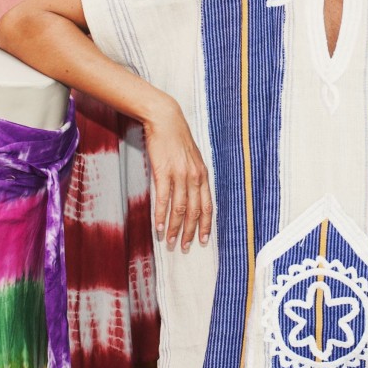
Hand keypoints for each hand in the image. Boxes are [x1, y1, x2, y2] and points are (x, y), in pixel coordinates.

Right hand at [143, 99, 212, 251]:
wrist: (165, 120)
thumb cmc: (177, 140)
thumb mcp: (192, 159)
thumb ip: (193, 177)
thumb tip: (192, 196)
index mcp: (203, 175)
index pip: (207, 206)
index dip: (205, 225)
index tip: (203, 241)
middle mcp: (194, 177)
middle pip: (194, 212)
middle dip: (190, 232)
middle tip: (185, 248)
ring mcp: (179, 175)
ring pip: (179, 209)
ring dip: (175, 228)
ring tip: (170, 242)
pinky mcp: (163, 172)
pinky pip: (164, 199)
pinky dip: (162, 215)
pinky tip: (159, 227)